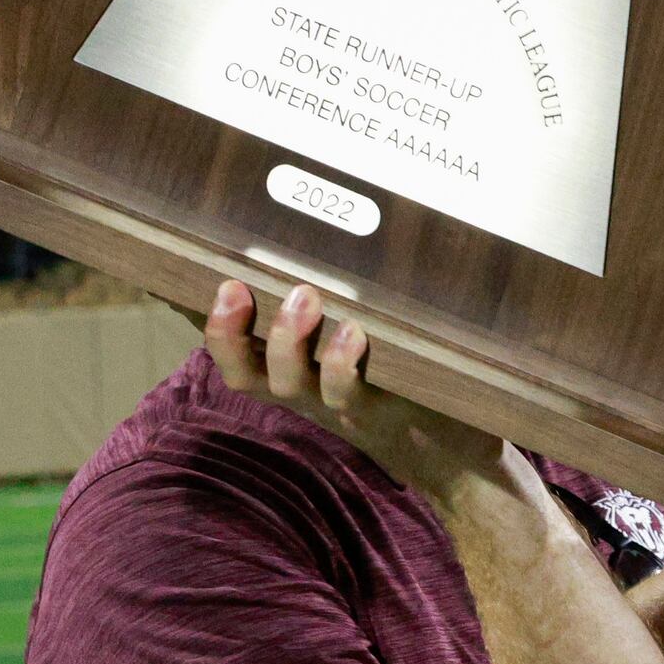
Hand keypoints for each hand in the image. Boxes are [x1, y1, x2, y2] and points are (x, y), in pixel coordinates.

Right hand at [202, 280, 510, 492]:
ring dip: (288, 340)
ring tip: (303, 297)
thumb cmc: (401, 375)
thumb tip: (321, 213)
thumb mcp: (364, 335)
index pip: (232, 351)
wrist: (456, 450)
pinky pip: (349, 393)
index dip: (211, 324)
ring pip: (293, 381)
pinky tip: (354, 332)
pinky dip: (345, 364)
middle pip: (245, 373)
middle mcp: (303, 391)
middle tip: (234, 287)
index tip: (207, 282)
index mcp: (289, 370)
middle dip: (230, 333)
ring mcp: (338, 404)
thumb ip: (344, 296)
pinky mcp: (381, 410)